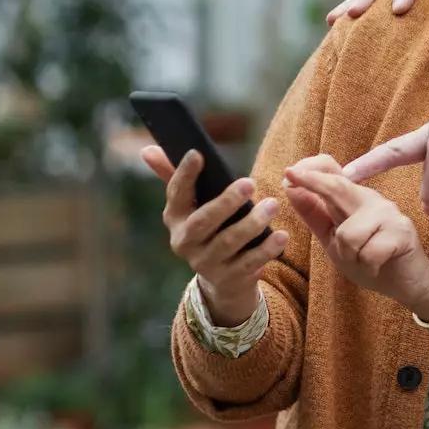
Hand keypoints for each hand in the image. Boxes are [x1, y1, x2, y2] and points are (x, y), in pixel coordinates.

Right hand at [142, 144, 287, 327]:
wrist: (223, 277)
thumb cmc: (211, 227)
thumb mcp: (193, 205)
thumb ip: (175, 176)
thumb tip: (146, 150)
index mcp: (175, 218)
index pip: (176, 194)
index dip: (184, 175)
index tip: (198, 154)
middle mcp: (184, 242)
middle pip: (202, 222)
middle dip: (225, 202)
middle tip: (250, 182)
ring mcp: (205, 263)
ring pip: (228, 242)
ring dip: (252, 223)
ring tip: (273, 204)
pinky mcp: (228, 279)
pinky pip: (249, 263)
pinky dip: (266, 249)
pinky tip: (282, 235)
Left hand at [282, 157, 428, 318]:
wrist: (406, 282)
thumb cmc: (370, 259)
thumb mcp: (334, 239)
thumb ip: (315, 215)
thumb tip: (290, 188)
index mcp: (353, 198)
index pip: (333, 172)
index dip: (311, 170)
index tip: (288, 172)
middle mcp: (371, 199)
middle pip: (338, 187)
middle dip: (313, 182)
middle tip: (290, 175)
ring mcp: (388, 213)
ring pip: (349, 233)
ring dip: (350, 255)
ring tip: (364, 260)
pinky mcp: (402, 230)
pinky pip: (369, 251)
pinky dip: (368, 265)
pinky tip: (378, 265)